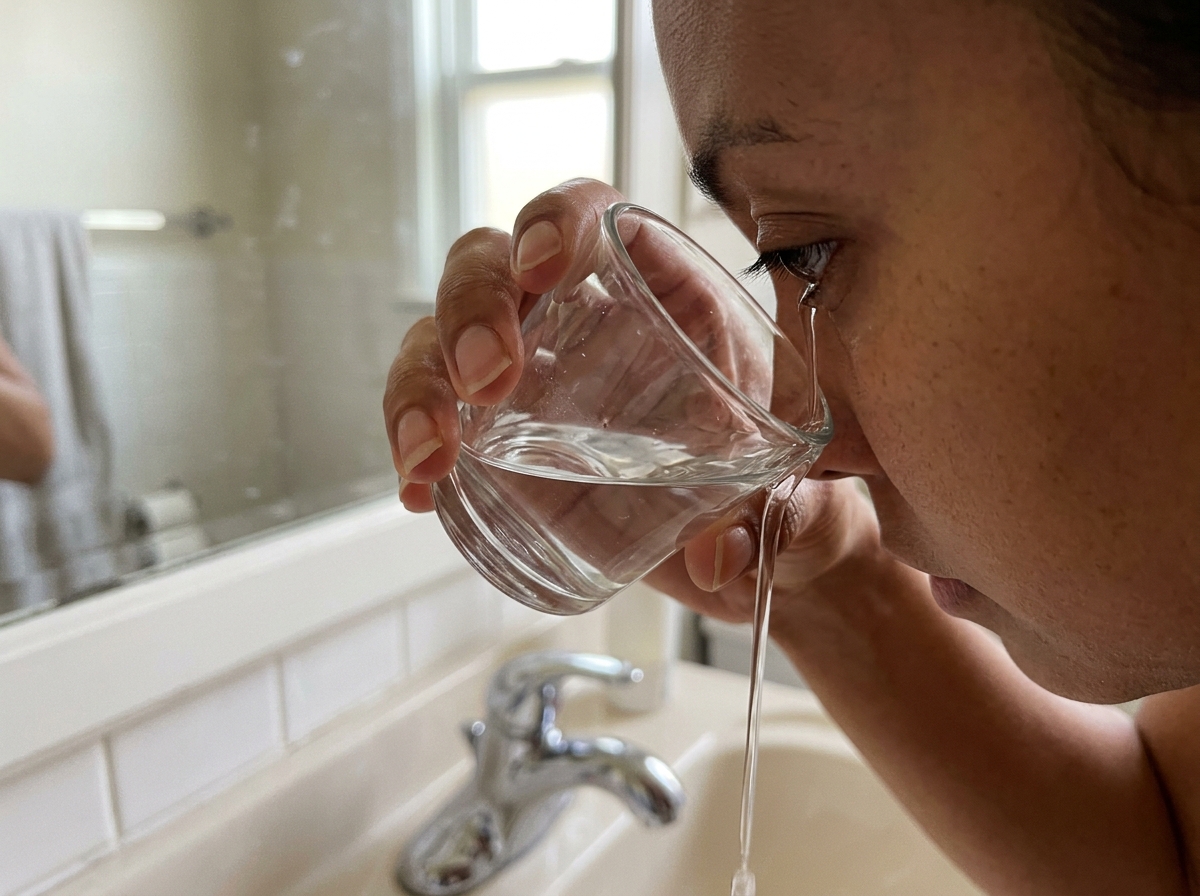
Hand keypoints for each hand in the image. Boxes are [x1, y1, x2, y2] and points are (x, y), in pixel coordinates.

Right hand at [383, 178, 886, 626]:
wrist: (756, 549)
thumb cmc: (780, 489)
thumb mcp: (801, 495)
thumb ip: (785, 519)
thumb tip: (716, 555)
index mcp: (660, 292)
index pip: (591, 215)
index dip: (554, 221)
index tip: (543, 269)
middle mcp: (580, 319)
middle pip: (490, 267)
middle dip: (471, 310)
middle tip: (486, 384)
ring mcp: (528, 378)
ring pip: (439, 340)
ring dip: (421, 386)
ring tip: (432, 457)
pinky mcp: (498, 442)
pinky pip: (436, 420)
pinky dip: (413, 446)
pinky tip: (419, 491)